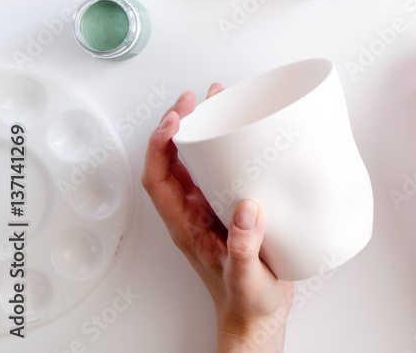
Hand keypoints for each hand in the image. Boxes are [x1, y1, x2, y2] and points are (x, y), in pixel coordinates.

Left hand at [141, 85, 292, 352]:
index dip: (160, 145)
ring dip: (202, 131)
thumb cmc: (246, 302)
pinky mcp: (232, 210)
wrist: (257, 316)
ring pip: (196, 162)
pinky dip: (227, 148)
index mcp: (186, 225)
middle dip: (180, 125)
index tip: (177, 120)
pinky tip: (244, 137)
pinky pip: (221, 171)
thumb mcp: (245, 277)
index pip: (158, 177)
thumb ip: (243, 247)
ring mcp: (210, 210)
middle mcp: (193, 213)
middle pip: (174, 161)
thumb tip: (245, 209)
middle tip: (198, 98)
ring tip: (218, 104)